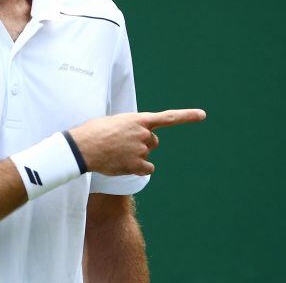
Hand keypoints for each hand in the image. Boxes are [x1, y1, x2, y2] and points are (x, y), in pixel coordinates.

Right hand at [68, 109, 205, 175]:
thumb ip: (131, 126)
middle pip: (154, 142)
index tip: (203, 115)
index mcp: (139, 119)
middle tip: (124, 143)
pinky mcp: (137, 165)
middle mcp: (144, 134)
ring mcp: (141, 150)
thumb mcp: (115, 121)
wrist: (82, 147)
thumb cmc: (94, 131)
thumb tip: (136, 137)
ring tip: (117, 152)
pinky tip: (123, 164)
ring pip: (146, 155)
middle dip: (144, 143)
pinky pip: (147, 169)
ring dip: (136, 156)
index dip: (187, 116)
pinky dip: (138, 169)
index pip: (168, 117)